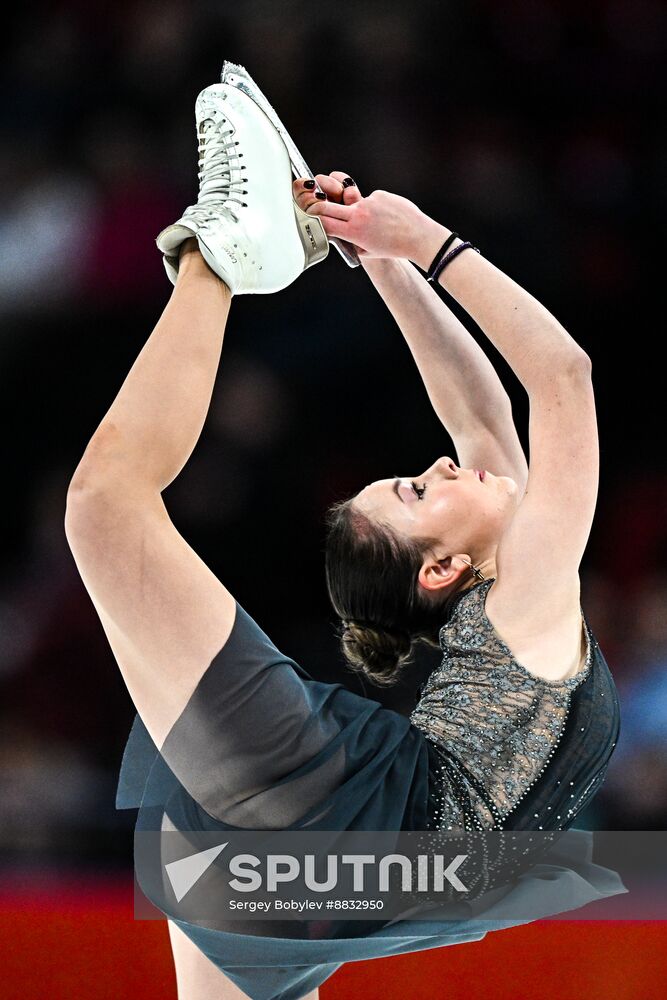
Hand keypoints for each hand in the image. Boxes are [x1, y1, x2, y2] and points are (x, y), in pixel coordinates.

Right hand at [292, 172, 436, 262]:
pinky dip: (374, 206)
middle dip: (316, 202)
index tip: (305, 214)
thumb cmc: (394, 247)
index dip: (312, 218)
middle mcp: (359, 215)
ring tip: (373, 220)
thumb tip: (340, 232)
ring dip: (354, 207)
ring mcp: (369, 202)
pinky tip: (388, 216)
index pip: (323, 223)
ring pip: (351, 201)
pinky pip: (370, 200)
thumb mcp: (367, 250)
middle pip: (327, 206)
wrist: (418, 237)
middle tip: (307, 197)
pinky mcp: (380, 194)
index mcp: (353, 232)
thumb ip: (351, 240)